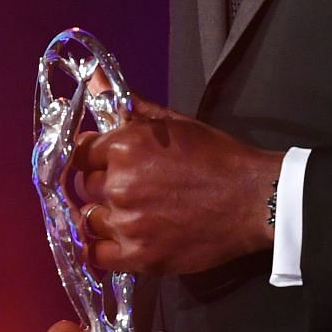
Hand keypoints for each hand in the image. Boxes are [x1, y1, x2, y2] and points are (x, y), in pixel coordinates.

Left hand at [72, 96, 284, 275]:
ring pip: (88, 220)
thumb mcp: (172, 122)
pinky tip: (121, 240)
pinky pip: (98, 256)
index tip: (102, 162)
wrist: (253, 199)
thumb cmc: (216, 156)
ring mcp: (129, 223)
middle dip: (100, 185)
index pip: (78, 152)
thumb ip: (128, 104)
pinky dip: (104, 249)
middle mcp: (120, 184)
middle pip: (84, 187)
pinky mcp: (141, 256)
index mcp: (125, 146)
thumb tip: (93, 75)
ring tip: (130, 213)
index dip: (91, 157)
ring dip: (103, 216)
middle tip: (127, 188)